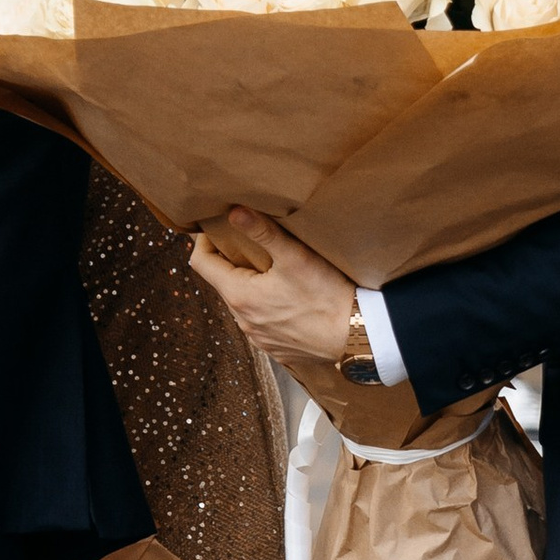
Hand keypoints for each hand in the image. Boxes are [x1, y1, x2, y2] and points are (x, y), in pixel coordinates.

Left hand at [188, 205, 358, 364]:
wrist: (359, 338)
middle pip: (223, 282)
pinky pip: (261, 322)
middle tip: (252, 242)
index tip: (218, 227)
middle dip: (232, 261)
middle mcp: (243, 321)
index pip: (200, 263)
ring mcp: (259, 337)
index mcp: (239, 296)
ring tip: (275, 269)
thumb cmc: (328, 297)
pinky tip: (290, 297)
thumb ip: (262, 232)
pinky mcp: (276, 348)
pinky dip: (267, 306)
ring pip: (243, 303)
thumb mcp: (295, 257)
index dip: (205, 241)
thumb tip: (234, 212)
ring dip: (250, 285)